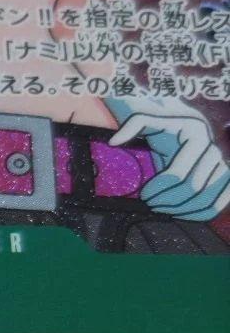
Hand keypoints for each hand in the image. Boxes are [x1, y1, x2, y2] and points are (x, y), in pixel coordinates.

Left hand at [110, 114, 229, 221]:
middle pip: (193, 188)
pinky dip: (200, 213)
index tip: (143, 195)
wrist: (183, 124)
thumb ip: (132, 125)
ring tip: (162, 209)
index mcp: (195, 135)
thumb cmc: (161, 123)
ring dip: (182, 209)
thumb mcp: (146, 118)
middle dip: (167, 200)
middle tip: (150, 204)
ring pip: (207, 198)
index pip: (178, 174)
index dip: (158, 189)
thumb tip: (114, 141)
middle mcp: (213, 149)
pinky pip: (219, 202)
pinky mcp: (224, 177)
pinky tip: (180, 214)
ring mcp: (222, 164)